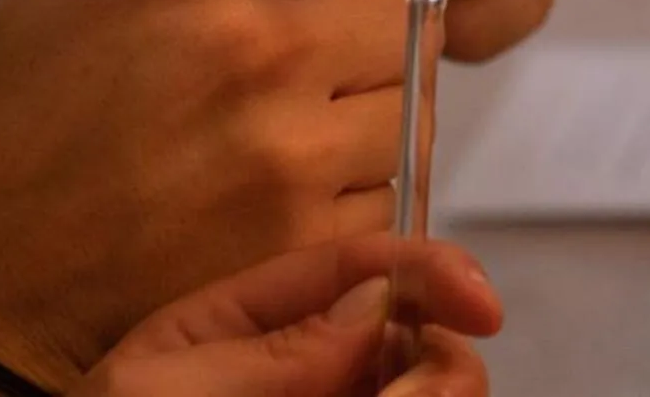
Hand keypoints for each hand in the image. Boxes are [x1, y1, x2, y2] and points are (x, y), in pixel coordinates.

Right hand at [0, 0, 417, 385]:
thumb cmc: (11, 127)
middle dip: (377, 32)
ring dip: (374, 116)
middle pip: (407, 14)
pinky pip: (388, 196)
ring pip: (411, 106)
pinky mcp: (304, 244)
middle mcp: (263, 48)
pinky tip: (292, 195)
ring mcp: (290, 152)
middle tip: (332, 57)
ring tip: (307, 129)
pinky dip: (356, 196)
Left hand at [73, 236, 496, 396]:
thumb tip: (379, 306)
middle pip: (416, 335)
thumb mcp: (167, 393)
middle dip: (439, 359)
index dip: (433, 269)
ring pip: (429, 392)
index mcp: (250, 324)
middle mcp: (305, 370)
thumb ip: (275, 354)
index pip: (360, 265)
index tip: (482, 306)